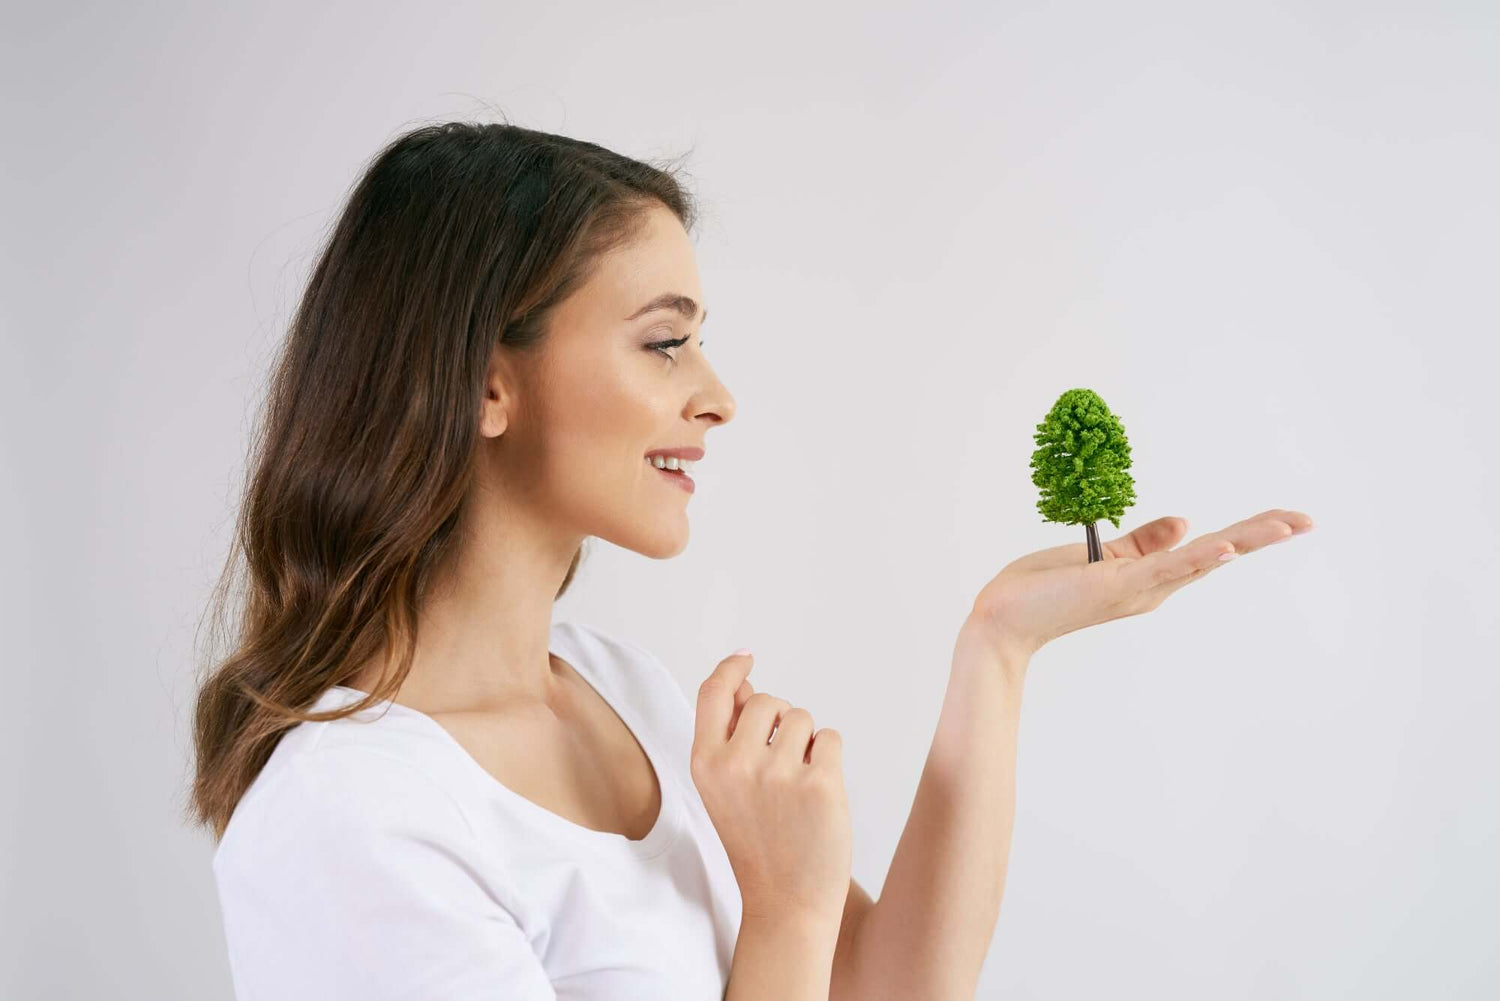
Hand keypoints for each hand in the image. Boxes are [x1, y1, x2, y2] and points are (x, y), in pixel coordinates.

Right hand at [690, 652, 852, 925]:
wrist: (786, 903)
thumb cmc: (757, 841)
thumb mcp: (725, 788)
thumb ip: (730, 735)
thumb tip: (742, 683)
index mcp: (705, 763)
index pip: (713, 694)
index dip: (730, 669)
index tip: (746, 657)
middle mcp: (736, 763)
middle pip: (767, 701)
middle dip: (781, 722)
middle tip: (780, 767)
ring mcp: (778, 773)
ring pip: (803, 719)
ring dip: (806, 743)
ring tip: (796, 788)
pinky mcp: (819, 783)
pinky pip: (830, 739)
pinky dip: (829, 759)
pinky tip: (818, 795)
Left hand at [968, 508, 1315, 658]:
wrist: (1003, 618)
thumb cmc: (1043, 589)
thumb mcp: (1101, 556)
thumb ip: (1142, 541)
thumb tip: (1186, 521)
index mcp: (1150, 578)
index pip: (1208, 549)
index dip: (1248, 532)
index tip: (1287, 518)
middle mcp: (1154, 588)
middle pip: (1219, 554)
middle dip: (1263, 534)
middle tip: (1309, 518)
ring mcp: (1140, 589)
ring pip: (1203, 559)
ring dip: (1246, 541)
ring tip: (1288, 525)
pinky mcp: (1119, 586)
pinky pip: (1164, 569)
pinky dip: (1195, 557)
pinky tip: (1225, 547)